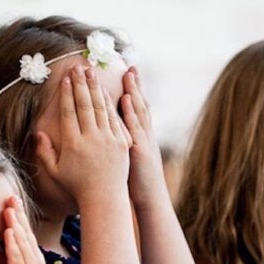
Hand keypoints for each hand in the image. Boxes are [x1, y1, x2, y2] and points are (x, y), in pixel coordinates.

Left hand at [2, 196, 46, 263]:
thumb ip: (14, 260)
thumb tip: (4, 247)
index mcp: (33, 258)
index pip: (26, 232)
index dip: (20, 217)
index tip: (13, 202)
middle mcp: (34, 259)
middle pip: (26, 231)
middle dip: (19, 213)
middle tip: (12, 197)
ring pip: (22, 240)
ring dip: (16, 223)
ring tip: (9, 208)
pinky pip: (18, 255)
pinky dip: (13, 242)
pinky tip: (9, 231)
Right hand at [35, 65, 131, 206]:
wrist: (104, 197)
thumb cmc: (77, 186)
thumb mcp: (55, 171)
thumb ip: (44, 152)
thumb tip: (38, 133)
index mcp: (73, 144)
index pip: (69, 113)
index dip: (66, 95)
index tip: (65, 80)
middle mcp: (90, 138)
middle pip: (84, 105)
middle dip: (80, 84)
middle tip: (77, 67)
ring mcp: (107, 139)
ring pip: (100, 108)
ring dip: (94, 88)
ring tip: (90, 71)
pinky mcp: (120, 141)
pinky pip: (113, 118)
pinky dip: (108, 103)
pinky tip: (104, 91)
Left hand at [121, 67, 169, 209]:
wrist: (149, 198)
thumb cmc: (134, 180)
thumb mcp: (131, 157)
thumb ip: (125, 140)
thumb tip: (113, 129)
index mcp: (140, 135)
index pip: (136, 108)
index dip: (133, 91)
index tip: (128, 72)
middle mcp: (143, 134)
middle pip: (139, 105)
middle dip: (135, 85)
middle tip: (131, 65)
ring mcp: (143, 140)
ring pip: (138, 112)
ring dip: (134, 91)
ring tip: (129, 74)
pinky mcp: (138, 149)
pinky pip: (133, 127)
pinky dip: (130, 112)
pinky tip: (125, 99)